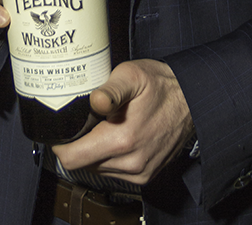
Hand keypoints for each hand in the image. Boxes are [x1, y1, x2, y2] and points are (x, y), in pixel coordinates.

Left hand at [52, 59, 193, 185]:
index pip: (72, 159)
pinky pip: (114, 172)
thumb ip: (110, 90)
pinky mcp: (146, 175)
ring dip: (94, 151)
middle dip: (78, 144)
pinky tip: (116, 135)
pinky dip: (109, 157)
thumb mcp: (132, 75)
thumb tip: (94, 102)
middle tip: (84, 121)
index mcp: (122, 140)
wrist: (192, 99)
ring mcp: (139, 172)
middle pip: (83, 164)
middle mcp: (130, 162)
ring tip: (103, 126)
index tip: (61, 129)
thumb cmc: (160, 84)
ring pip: (98, 169)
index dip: (60, 145)